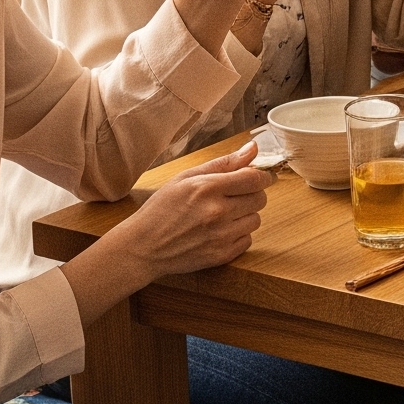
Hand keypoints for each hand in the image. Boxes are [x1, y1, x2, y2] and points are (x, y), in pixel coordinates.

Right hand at [107, 143, 269, 281]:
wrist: (142, 247)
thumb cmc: (161, 209)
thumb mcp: (186, 178)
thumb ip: (223, 163)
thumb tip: (252, 148)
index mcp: (208, 188)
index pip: (255, 178)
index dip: (260, 176)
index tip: (255, 177)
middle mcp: (218, 212)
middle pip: (260, 199)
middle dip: (251, 195)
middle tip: (232, 197)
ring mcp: (221, 236)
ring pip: (256, 219)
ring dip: (245, 215)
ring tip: (222, 215)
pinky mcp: (222, 255)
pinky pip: (247, 240)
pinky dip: (238, 235)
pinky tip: (219, 231)